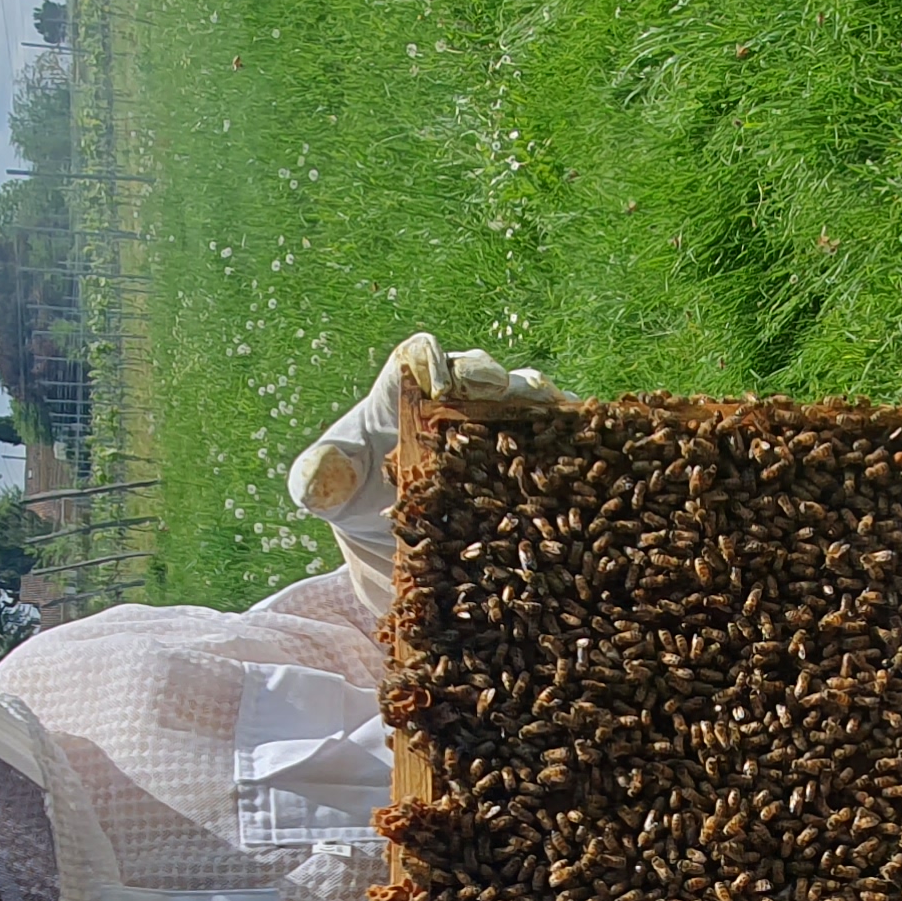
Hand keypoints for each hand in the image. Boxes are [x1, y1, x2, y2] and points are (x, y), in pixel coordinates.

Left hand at [287, 334, 567, 529]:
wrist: (390, 542)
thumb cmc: (351, 497)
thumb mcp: (324, 492)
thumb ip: (315, 479)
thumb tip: (318, 479)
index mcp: (402, 392)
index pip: (416, 358)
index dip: (428, 360)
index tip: (435, 384)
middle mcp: (456, 397)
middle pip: (478, 371)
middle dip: (489, 376)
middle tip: (495, 389)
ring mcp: (494, 425)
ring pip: (522, 398)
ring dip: (536, 400)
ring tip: (550, 406)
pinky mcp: (524, 456)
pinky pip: (551, 439)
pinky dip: (568, 437)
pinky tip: (585, 443)